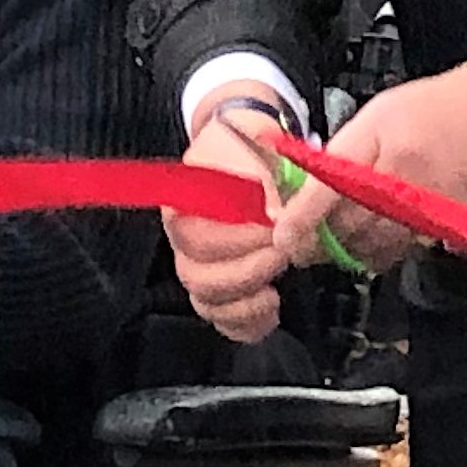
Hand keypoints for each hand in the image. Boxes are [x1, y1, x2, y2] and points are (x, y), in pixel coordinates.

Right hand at [170, 87, 296, 343]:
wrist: (254, 153)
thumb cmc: (252, 148)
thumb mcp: (257, 144)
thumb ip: (262, 178)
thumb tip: (271, 214)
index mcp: (184, 205)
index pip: (195, 237)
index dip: (236, 240)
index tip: (274, 228)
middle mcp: (184, 241)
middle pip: (196, 276)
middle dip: (247, 270)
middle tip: (282, 252)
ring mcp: (201, 268)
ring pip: (207, 302)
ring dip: (246, 300)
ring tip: (277, 280)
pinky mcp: (222, 291)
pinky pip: (224, 321)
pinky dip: (248, 323)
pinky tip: (271, 306)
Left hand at [269, 56, 466, 277]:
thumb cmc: (437, 108)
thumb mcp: (379, 114)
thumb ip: (343, 152)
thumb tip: (304, 191)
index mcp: (381, 138)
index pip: (330, 186)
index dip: (301, 218)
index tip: (282, 237)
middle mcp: (405, 176)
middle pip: (348, 225)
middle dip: (320, 239)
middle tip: (300, 241)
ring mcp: (429, 205)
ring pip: (372, 246)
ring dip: (347, 249)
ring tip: (337, 238)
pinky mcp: (448, 226)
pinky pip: (401, 251)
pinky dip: (379, 251)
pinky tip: (374, 237)